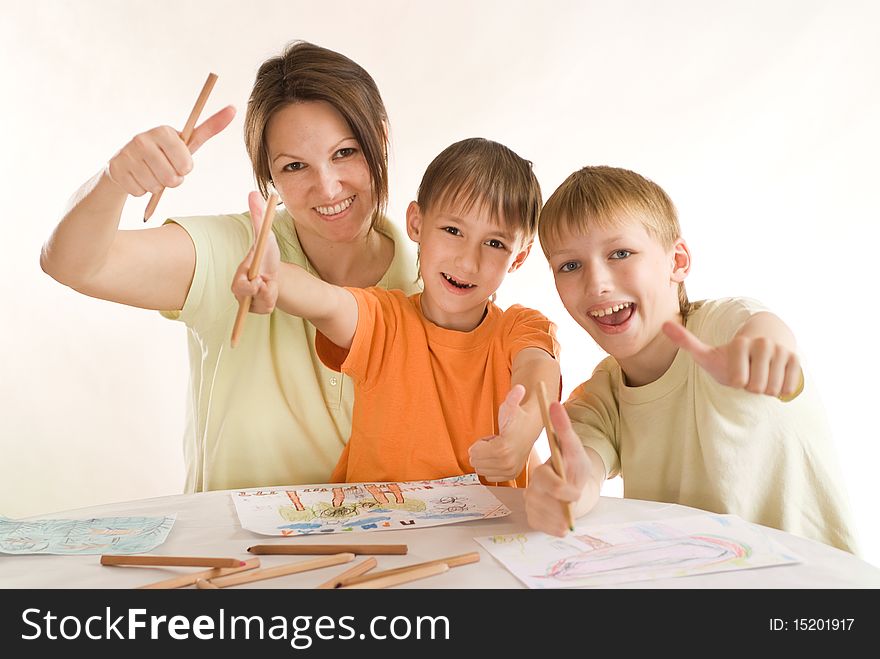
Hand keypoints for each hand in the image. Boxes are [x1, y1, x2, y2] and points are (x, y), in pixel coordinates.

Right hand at [105, 105, 235, 196]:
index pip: (186, 164)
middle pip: (172, 179)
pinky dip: (142, 190)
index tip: (179, 161)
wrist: (126, 162)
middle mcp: (142, 139)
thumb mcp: (185, 142)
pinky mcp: (116, 170)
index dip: (185, 168)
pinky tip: (138, 177)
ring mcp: (126, 154)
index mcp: (162, 131)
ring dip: (157, 185)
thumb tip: (234, 109)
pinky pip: (140, 193)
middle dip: (172, 179)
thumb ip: (209, 128)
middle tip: (165, 168)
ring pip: (156, 187)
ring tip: (151, 172)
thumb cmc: (164, 152)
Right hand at [230, 192, 280, 313]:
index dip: (250, 286)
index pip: (240, 286)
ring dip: (271, 294)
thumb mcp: (266, 236)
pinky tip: (270, 290)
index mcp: (240, 273)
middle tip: (268, 282)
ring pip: (262, 305)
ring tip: (270, 282)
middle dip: (263, 292)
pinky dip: (272, 300)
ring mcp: (246, 300)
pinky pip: (266, 309)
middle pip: (248, 299)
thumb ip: (260, 218)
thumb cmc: (267, 253)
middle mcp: (238, 288)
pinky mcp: (255, 308)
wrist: (275, 270)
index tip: (260, 281)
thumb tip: (254, 193)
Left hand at [469, 385, 532, 482]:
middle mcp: (507, 463)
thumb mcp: (511, 405)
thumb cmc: (517, 416)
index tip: (492, 436)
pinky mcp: (511, 475)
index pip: (474, 452)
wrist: (531, 427)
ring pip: (481, 469)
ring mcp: (510, 471)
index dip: (479, 443)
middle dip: (481, 451)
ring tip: (498, 448)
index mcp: (503, 448)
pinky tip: (500, 455)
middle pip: (475, 462)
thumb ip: (513, 397)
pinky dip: (491, 466)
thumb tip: (520, 387)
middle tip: (494, 442)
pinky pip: (489, 476)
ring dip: (485, 458)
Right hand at [524, 401, 592, 536]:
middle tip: (572, 508)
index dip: (562, 489)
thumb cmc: (573, 466)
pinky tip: (562, 526)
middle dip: (559, 507)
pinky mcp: (534, 518)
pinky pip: (543, 527)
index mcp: (541, 472)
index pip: (547, 481)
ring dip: (558, 519)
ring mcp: (532, 505)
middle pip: (542, 501)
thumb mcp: (574, 447)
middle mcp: (532, 489)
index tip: (575, 493)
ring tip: (569, 517)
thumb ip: (564, 429)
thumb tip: (554, 404)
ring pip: (543, 516)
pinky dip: (553, 529)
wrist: (574, 487)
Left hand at [663, 321, 801, 398]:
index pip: (738, 380)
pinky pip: (787, 388)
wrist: (759, 352)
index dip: (735, 382)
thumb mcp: (707, 354)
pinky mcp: (796, 359)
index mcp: (742, 343)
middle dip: (750, 387)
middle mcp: (763, 343)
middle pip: (756, 386)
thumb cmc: (729, 358)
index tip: (734, 372)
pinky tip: (773, 377)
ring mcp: (782, 350)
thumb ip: (686, 342)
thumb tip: (663, 325)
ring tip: (759, 375)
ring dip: (764, 389)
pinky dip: (779, 389)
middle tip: (748, 374)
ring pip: (772, 388)